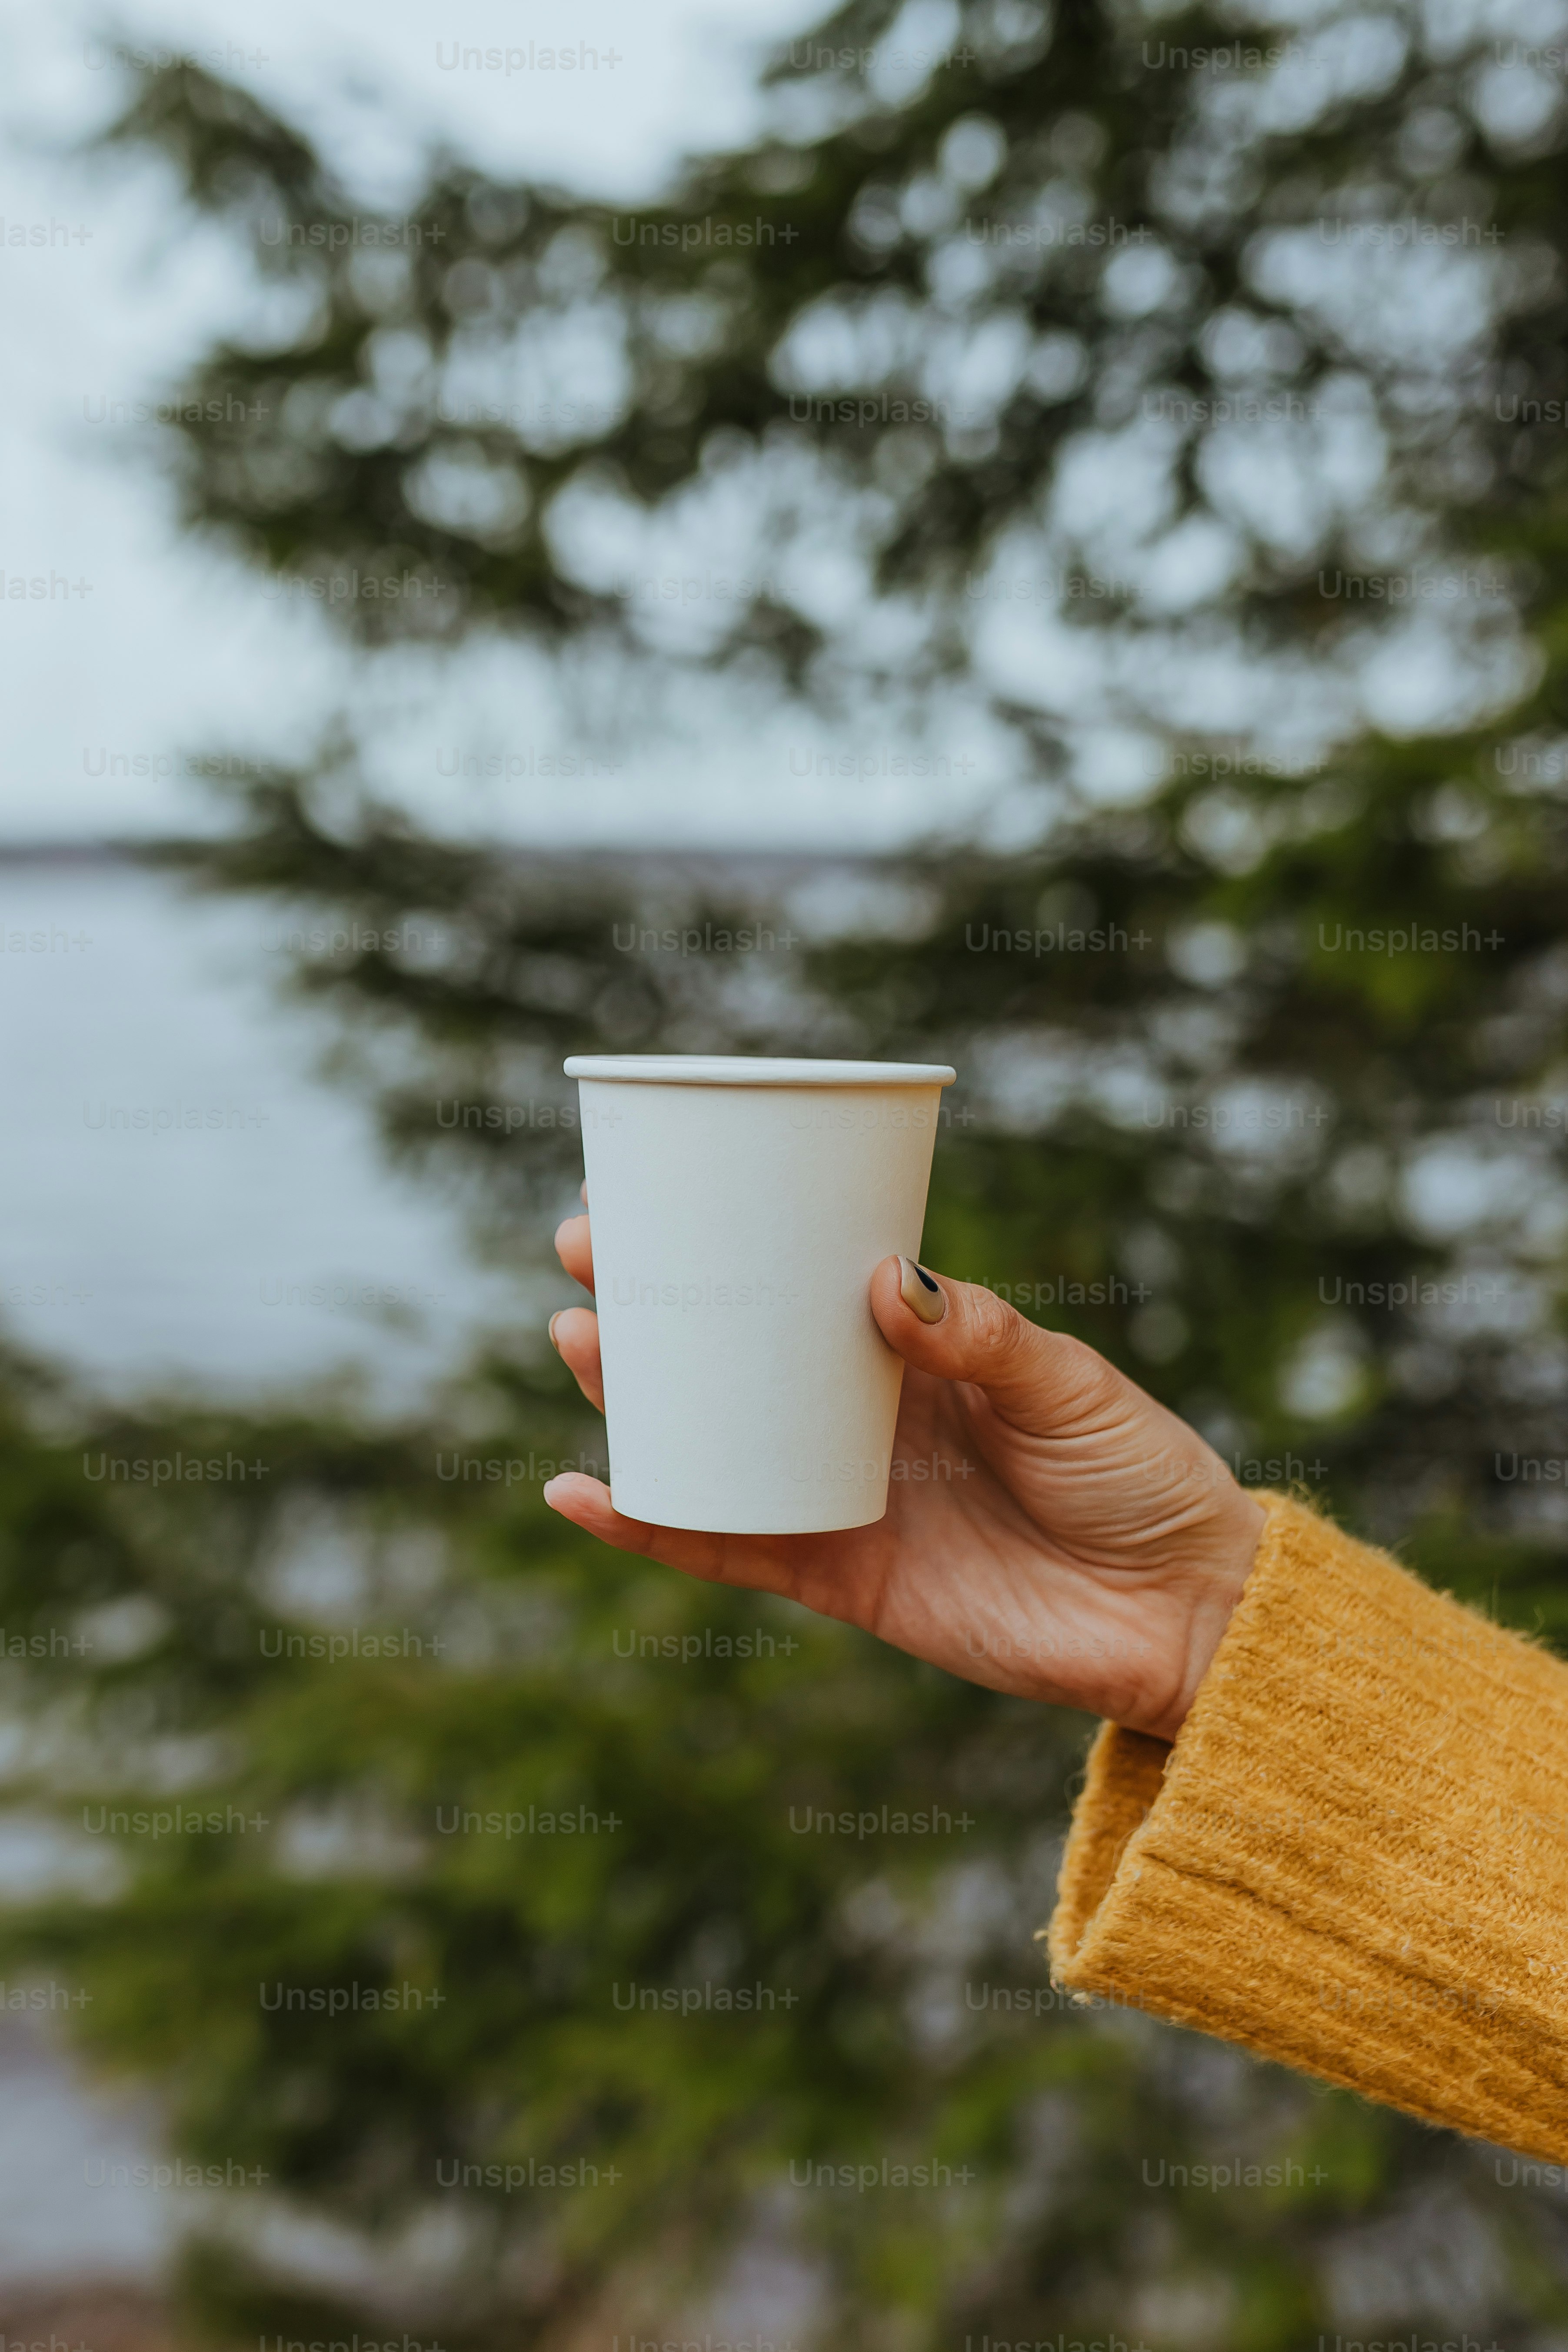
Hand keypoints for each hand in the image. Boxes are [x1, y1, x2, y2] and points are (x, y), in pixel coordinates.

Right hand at [544, 1211, 1263, 1741]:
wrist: (1186, 1613)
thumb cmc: (1143, 1477)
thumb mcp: (1069, 1383)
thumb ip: (979, 1334)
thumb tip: (877, 1279)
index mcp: (915, 1355)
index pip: (802, 1287)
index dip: (731, 1244)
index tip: (661, 1195)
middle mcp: (864, 1420)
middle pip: (734, 1356)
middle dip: (655, 1304)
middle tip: (585, 1252)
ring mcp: (844, 1497)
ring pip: (712, 1442)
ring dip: (635, 1398)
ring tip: (574, 1338)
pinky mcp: (841, 1577)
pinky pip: (726, 1547)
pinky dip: (651, 1525)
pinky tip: (584, 1491)